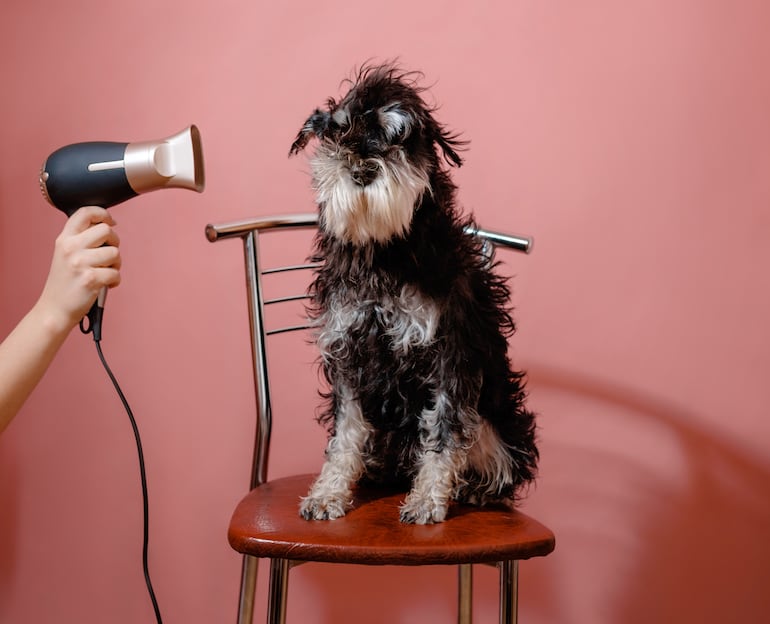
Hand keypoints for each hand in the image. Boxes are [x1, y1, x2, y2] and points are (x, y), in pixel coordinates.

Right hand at [35, 206, 120, 332]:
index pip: (85, 212)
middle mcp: (70, 247)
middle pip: (106, 230)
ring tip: (105, 273)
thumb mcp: (65, 254)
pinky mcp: (90, 279)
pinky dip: (115, 280)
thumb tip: (107, 226)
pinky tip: (105, 285)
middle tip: (109, 255)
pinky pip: (116, 273)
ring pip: (114, 252)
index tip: (111, 222)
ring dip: (116, 264)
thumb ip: (81, 239)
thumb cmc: (65, 282)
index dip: (103, 214)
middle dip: (114, 242)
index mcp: (64, 239)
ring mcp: (80, 263)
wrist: (54, 309)